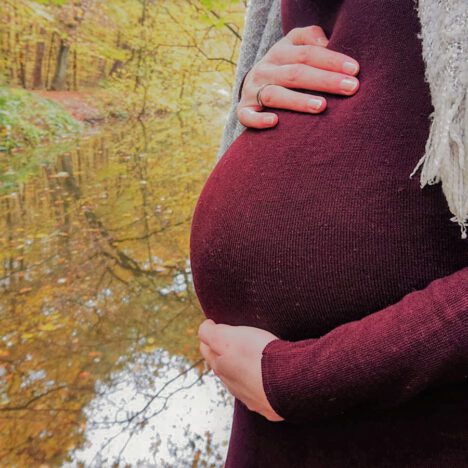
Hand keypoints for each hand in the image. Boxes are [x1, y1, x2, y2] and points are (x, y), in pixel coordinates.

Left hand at [198, 318, 283, 421]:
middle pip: (223, 367)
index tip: (216, 325)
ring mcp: (250, 398)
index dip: (210, 336)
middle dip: (225, 354)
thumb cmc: (257, 356)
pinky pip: (262, 394)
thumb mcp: (226, 337)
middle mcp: (232, 385)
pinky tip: (270, 379)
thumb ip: (210, 333)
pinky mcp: (269, 407)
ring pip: (242, 382)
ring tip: (254, 359)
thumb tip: (205, 327)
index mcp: (220, 367)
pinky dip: (263, 385)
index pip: (206, 349)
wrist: (288, 382)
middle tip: (234, 341)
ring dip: (245, 371)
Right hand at [237, 24, 359, 128]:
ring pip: (275, 95)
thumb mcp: (294, 48)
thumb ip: (310, 39)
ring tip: (321, 106)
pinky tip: (275, 122)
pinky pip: (247, 116)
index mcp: (279, 52)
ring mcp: (252, 91)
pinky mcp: (243, 110)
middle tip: (350, 88)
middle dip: (325, 80)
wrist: (252, 89)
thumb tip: (326, 42)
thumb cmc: (284, 69)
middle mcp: (265, 70)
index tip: (355, 70)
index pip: (307, 53)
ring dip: (298, 101)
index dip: (331, 60)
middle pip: (295, 73)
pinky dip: (259, 120)